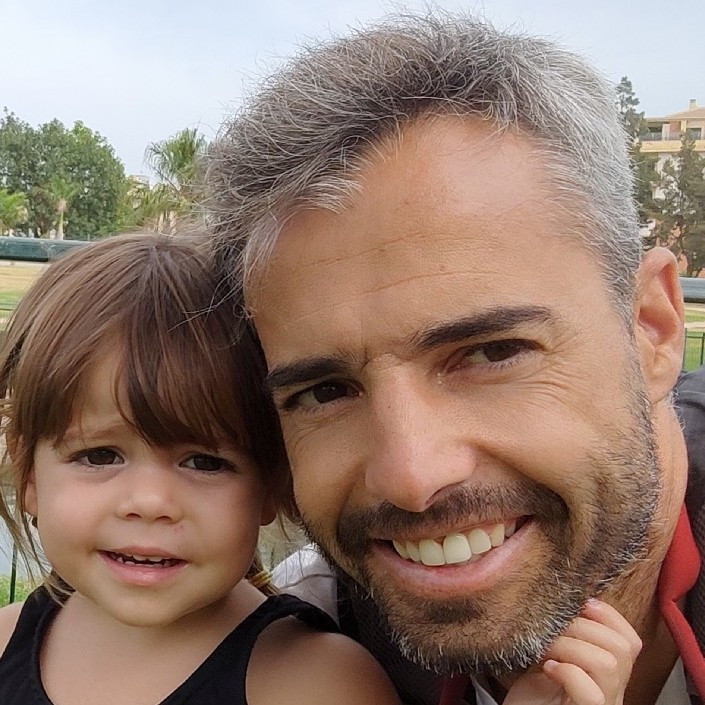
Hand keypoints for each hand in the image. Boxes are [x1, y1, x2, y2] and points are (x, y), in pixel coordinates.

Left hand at [503, 599, 641, 704]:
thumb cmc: (534, 694)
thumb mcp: (554, 658)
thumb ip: (569, 637)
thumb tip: (568, 601)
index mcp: (611, 675)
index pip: (631, 641)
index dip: (611, 616)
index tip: (583, 603)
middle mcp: (614, 692)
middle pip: (622, 648)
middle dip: (583, 627)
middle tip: (554, 628)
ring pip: (608, 665)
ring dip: (571, 646)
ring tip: (547, 649)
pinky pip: (592, 694)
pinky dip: (568, 673)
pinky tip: (548, 669)